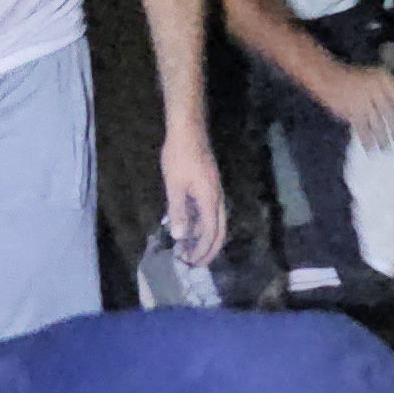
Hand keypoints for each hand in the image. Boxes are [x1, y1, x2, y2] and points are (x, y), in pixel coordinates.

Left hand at [159, 126, 226, 266]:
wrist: (188, 130)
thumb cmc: (179, 156)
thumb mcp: (175, 185)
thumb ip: (178, 211)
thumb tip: (180, 237)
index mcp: (210, 200)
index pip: (210, 233)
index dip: (202, 250)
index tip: (191, 262)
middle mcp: (217, 198)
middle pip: (219, 230)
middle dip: (209, 249)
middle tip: (196, 263)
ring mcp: (214, 191)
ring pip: (215, 221)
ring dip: (205, 237)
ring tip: (190, 248)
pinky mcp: (209, 185)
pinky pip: (209, 211)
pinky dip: (201, 224)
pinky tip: (189, 227)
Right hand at [322, 63, 393, 150]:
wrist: (327, 77)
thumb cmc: (354, 78)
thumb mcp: (374, 76)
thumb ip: (388, 90)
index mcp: (383, 79)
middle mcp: (375, 90)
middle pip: (390, 114)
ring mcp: (364, 103)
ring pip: (378, 124)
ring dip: (384, 139)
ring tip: (388, 150)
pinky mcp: (352, 114)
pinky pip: (363, 130)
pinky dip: (368, 141)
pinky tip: (371, 150)